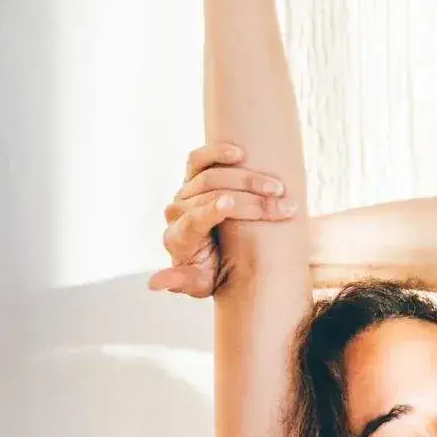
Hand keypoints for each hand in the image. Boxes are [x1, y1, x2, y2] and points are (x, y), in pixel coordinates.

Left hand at [148, 142, 292, 295]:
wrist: (219, 256)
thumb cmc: (213, 273)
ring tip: (278, 188)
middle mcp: (178, 211)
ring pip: (212, 176)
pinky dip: (218, 151)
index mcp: (178, 238)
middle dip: (251, 201)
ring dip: (249, 179)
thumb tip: (153, 284)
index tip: (229, 204)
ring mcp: (185, 191)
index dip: (209, 210)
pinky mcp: (193, 176)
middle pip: (212, 196)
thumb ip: (181, 282)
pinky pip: (200, 159)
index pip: (193, 220)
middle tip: (283, 208)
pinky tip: (240, 153)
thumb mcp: (201, 284)